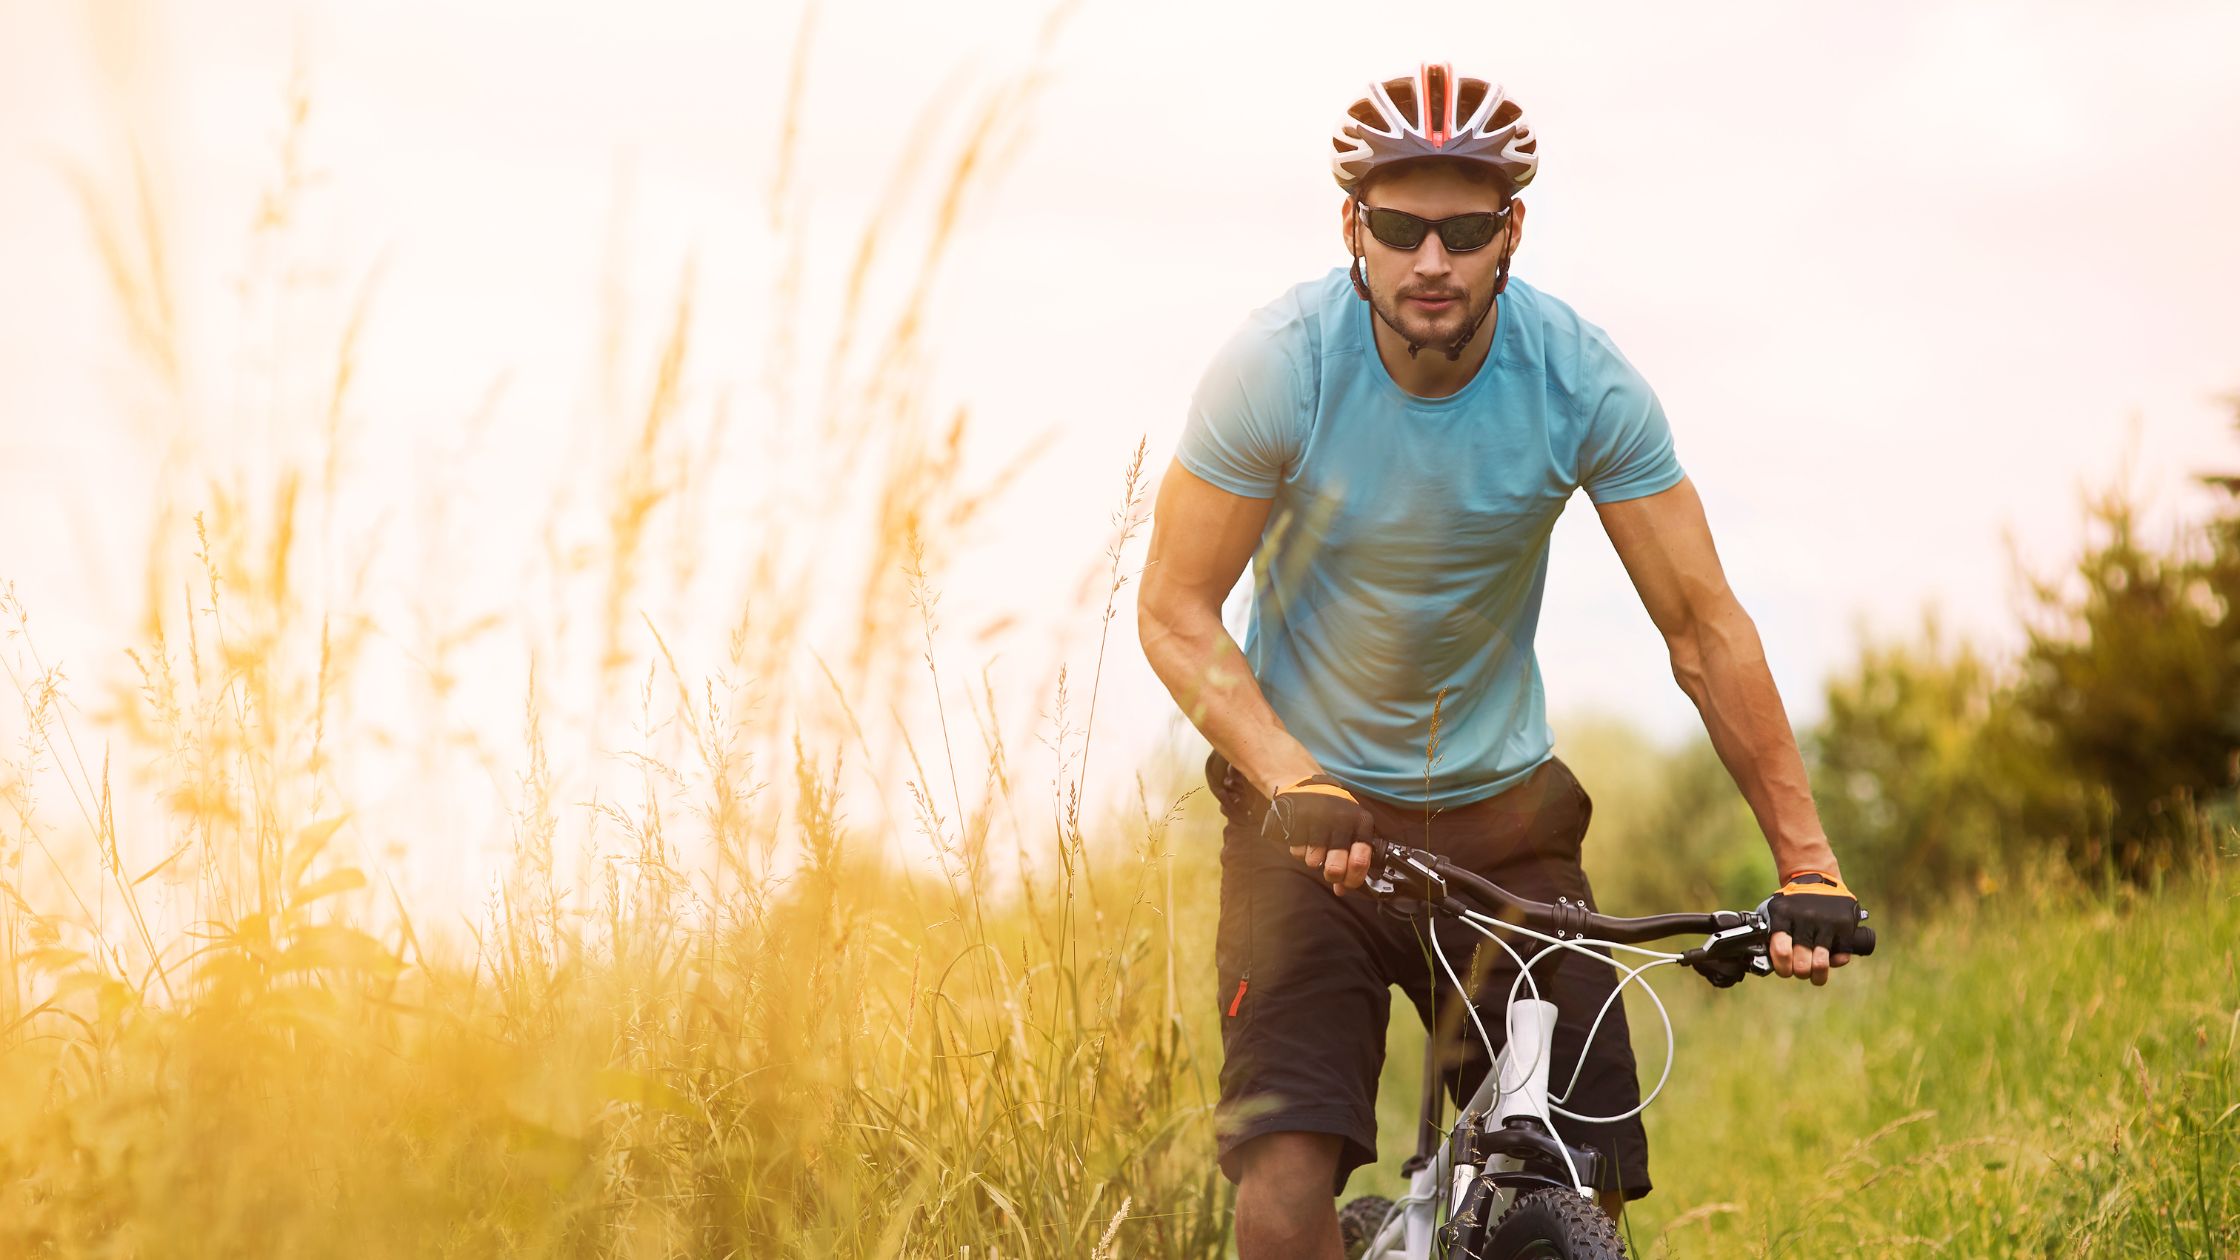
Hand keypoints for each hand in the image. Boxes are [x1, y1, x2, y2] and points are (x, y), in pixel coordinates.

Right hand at [1261, 774, 1375, 893]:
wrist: (1310, 786)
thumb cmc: (1336, 815)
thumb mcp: (1351, 831)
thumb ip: (1351, 860)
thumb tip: (1342, 890)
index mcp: (1361, 823)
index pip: (1361, 860)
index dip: (1353, 879)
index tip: (1346, 884)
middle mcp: (1342, 820)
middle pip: (1336, 867)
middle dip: (1332, 874)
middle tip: (1330, 871)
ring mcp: (1319, 819)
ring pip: (1314, 861)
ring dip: (1313, 860)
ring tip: (1316, 847)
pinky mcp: (1299, 818)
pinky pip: (1297, 851)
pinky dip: (1299, 850)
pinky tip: (1304, 838)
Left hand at [1765, 870, 1861, 985]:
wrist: (1816, 877)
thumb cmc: (1792, 903)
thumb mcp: (1775, 912)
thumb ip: (1772, 936)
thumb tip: (1774, 966)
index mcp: (1783, 915)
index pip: (1781, 951)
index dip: (1783, 968)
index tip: (1785, 970)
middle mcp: (1805, 918)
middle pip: (1801, 963)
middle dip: (1800, 972)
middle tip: (1801, 970)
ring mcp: (1826, 921)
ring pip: (1821, 963)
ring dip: (1817, 975)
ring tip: (1816, 975)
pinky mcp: (1844, 924)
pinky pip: (1841, 956)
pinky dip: (1836, 962)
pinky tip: (1831, 959)